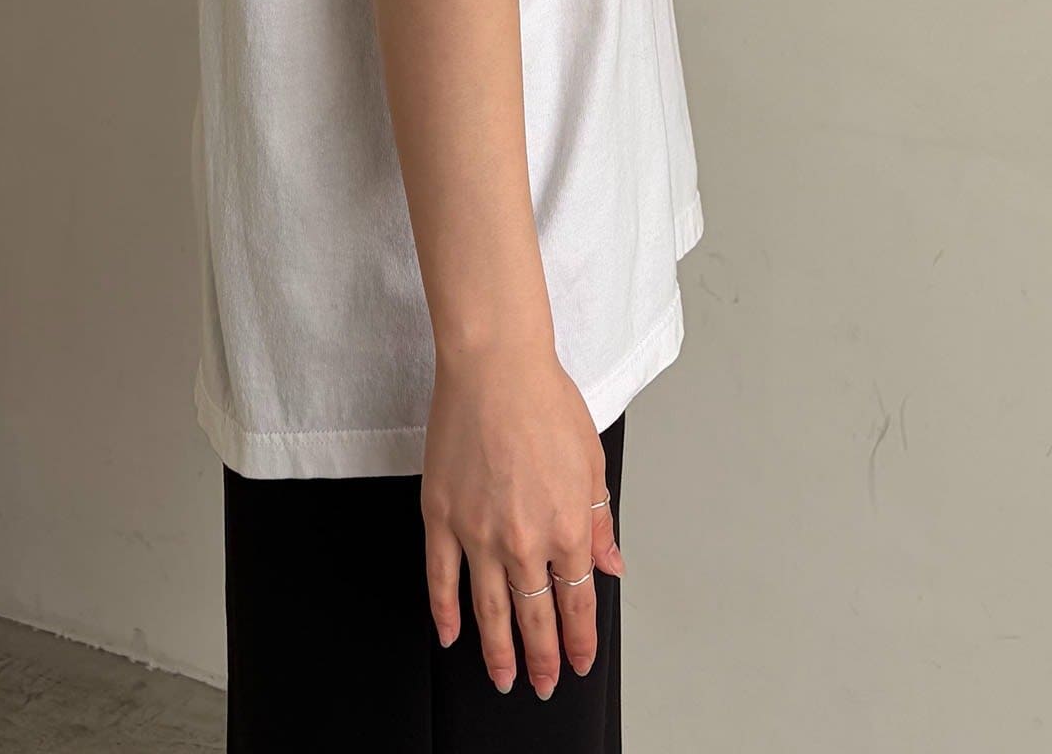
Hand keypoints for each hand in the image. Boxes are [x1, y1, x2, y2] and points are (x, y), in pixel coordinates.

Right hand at [420, 340, 623, 699]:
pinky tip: (451, 634)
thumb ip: (600, 521)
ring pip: (488, 610)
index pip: (576, 602)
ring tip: (503, 676)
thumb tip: (611, 565)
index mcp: (568, 527)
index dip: (578, 640)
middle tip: (540, 684)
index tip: (577, 662)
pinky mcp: (441, 516)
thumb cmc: (545, 401)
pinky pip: (441, 578)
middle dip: (542, 658)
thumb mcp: (592, 462)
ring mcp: (478, 532)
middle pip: (535, 617)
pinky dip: (445, 612)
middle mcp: (524, 540)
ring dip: (497, 650)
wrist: (495, 368)